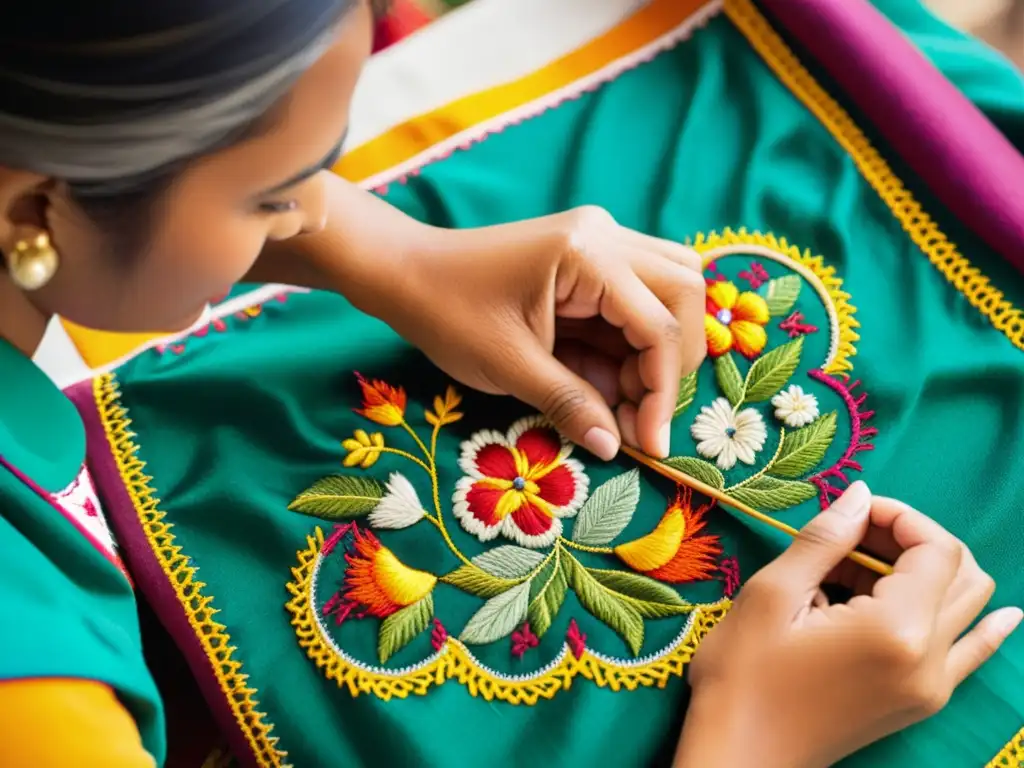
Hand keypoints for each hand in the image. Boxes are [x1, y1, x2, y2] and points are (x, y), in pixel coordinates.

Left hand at [372, 206, 705, 459]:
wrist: (404, 275)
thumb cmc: (448, 313)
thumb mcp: (509, 367)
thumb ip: (570, 404)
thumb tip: (617, 446)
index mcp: (588, 254)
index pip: (659, 323)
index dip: (662, 390)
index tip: (650, 443)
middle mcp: (606, 236)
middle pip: (684, 293)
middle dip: (672, 362)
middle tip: (639, 414)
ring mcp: (600, 242)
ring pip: (669, 291)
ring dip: (658, 350)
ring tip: (623, 400)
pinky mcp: (588, 260)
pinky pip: (635, 300)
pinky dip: (632, 345)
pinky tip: (606, 383)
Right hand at [675, 482, 1022, 767]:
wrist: (739, 754)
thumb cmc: (743, 674)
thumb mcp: (772, 595)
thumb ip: (824, 540)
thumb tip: (860, 495)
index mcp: (897, 630)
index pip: (937, 550)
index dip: (900, 517)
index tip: (852, 513)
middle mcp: (930, 660)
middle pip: (962, 573)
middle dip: (914, 540)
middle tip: (854, 535)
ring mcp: (932, 686)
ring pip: (967, 607)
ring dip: (927, 573)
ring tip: (859, 571)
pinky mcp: (921, 702)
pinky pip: (971, 653)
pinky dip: (980, 624)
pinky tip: (1000, 614)